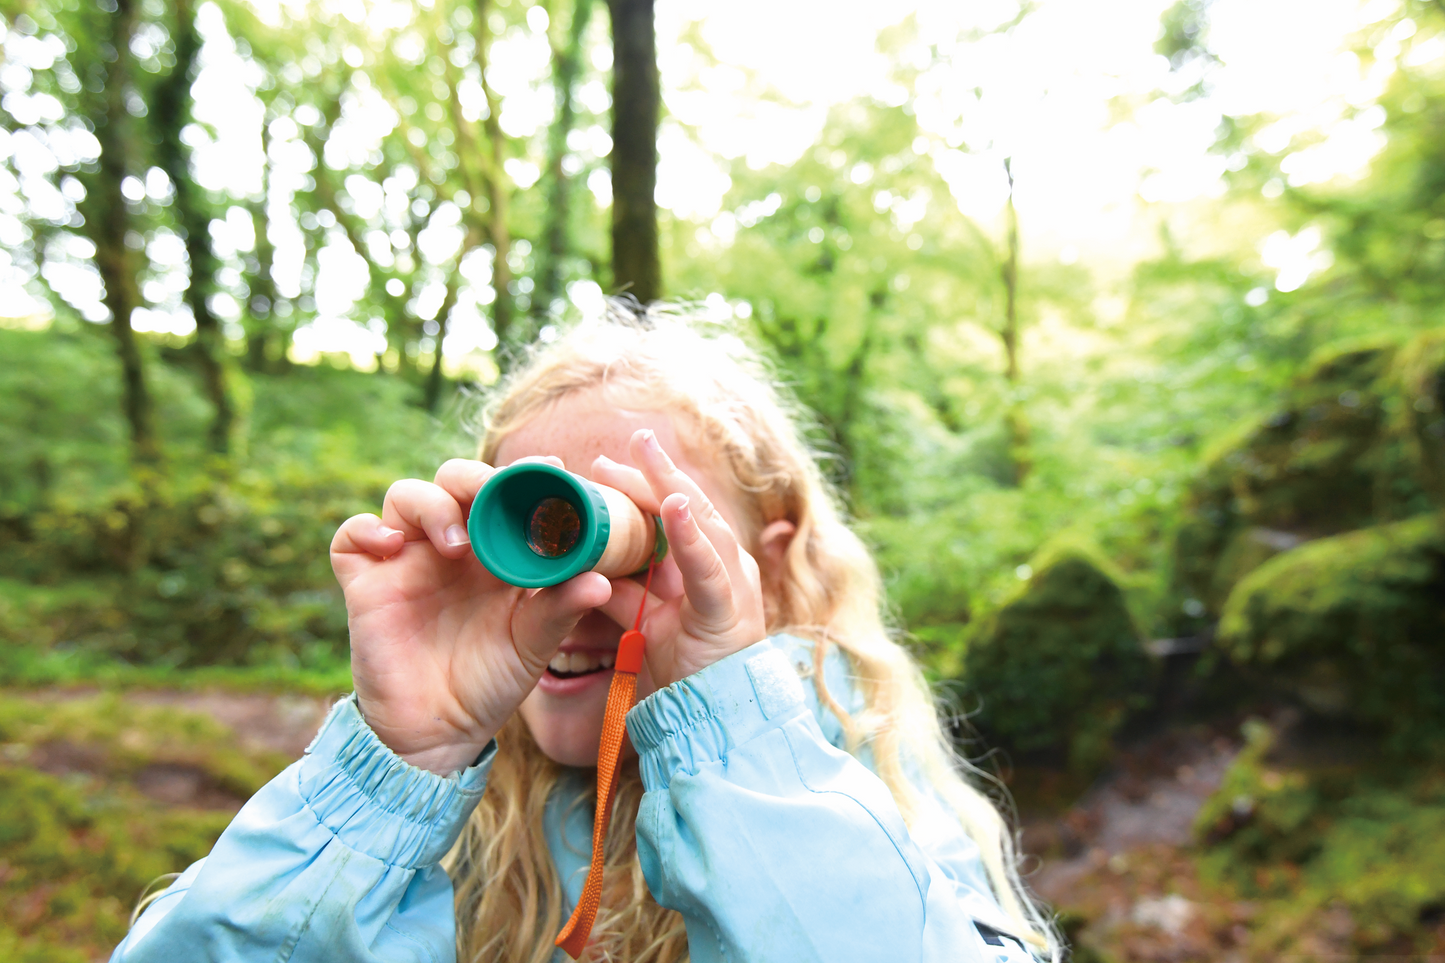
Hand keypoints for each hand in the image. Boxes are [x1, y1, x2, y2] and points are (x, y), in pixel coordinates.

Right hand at [330, 458, 610, 773]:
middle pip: (454, 480)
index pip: (505, 493)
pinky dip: (367, 528)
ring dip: (431, 505)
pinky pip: (352, 536)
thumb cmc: (491, 681)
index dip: (525, 474)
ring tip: (456, 543)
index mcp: (495, 549)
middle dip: (474, 477)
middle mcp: (451, 545)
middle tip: (494, 494)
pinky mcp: (367, 583)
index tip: (553, 467)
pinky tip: (393, 545)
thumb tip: (601, 581)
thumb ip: (562, 608)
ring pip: (406, 496)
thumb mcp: (533, 643)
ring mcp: (406, 559)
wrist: (441, 732)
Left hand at [590, 428, 767, 686]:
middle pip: (686, 507)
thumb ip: (623, 591)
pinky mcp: (729, 609)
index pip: (673, 515)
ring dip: (670, 486)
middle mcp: (725, 566)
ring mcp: (733, 583)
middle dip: (655, 472)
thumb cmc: (682, 673)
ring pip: (701, 523)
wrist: (712, 721)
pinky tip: (671, 505)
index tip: (604, 465)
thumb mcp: (642, 623)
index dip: (643, 486)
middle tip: (631, 439)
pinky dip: (689, 535)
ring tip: (646, 453)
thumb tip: (584, 564)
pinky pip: (709, 566)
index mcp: (706, 567)